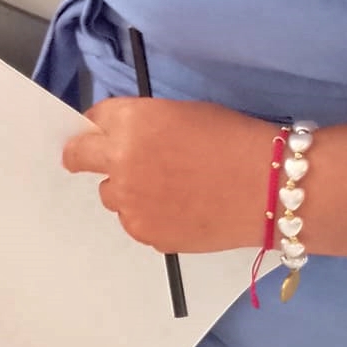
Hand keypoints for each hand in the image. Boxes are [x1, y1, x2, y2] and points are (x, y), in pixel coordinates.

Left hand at [62, 98, 273, 253]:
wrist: (268, 186)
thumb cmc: (235, 140)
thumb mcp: (183, 114)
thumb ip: (144, 125)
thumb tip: (124, 137)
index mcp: (130, 123)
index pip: (93, 121)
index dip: (98, 127)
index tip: (99, 133)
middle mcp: (120, 161)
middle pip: (78, 158)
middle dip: (80, 156)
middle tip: (83, 160)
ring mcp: (129, 202)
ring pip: (111, 195)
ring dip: (127, 190)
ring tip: (168, 190)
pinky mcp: (145, 233)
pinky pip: (135, 222)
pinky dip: (150, 216)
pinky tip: (181, 211)